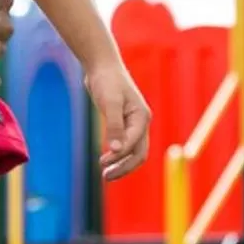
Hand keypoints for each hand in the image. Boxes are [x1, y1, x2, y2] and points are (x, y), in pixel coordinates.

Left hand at [87, 62, 150, 178]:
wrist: (101, 66)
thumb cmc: (107, 81)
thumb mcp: (110, 102)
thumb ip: (114, 126)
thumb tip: (117, 151)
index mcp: (142, 118)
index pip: (135, 145)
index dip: (121, 157)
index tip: (103, 162)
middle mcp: (141, 122)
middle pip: (139, 153)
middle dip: (124, 167)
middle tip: (106, 177)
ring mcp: (133, 123)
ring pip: (133, 150)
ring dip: (121, 163)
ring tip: (105, 173)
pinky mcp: (123, 122)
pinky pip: (124, 144)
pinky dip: (117, 155)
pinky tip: (106, 159)